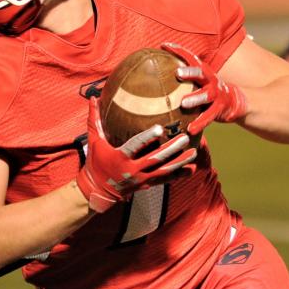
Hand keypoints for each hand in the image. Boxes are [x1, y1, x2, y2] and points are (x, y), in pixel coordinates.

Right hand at [76, 98, 196, 212]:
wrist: (98, 191)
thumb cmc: (96, 162)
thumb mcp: (94, 141)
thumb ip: (94, 119)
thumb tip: (93, 97)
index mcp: (121, 157)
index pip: (136, 146)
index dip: (148, 138)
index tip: (160, 128)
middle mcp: (133, 170)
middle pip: (156, 159)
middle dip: (172, 149)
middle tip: (185, 138)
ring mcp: (142, 179)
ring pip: (164, 171)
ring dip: (180, 162)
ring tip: (194, 152)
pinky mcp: (147, 185)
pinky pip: (166, 180)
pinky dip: (179, 175)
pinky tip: (192, 169)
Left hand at [161, 42, 247, 134]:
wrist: (233, 101)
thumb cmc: (205, 89)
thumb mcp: (195, 80)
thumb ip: (179, 77)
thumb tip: (150, 72)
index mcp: (202, 70)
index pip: (190, 57)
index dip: (178, 50)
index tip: (164, 45)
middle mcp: (210, 79)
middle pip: (200, 73)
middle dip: (190, 72)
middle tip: (178, 73)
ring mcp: (216, 94)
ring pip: (206, 95)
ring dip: (196, 98)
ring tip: (184, 103)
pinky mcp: (220, 108)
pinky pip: (209, 116)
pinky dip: (200, 123)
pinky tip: (190, 129)